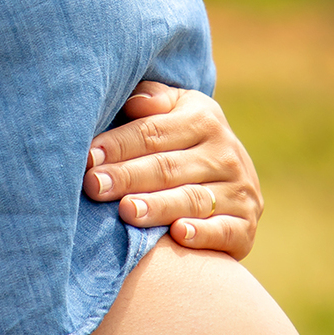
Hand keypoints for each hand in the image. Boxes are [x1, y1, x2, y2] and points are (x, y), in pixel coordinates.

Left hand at [83, 82, 263, 258]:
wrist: (233, 181)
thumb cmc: (184, 143)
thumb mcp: (176, 111)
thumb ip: (154, 101)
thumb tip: (135, 102)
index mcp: (204, 119)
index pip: (154, 132)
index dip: (119, 144)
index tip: (88, 157)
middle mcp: (226, 154)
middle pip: (168, 167)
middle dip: (128, 177)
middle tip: (94, 186)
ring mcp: (239, 191)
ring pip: (192, 199)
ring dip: (158, 206)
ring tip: (126, 211)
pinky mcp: (246, 226)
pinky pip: (224, 230)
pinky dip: (202, 233)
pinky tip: (178, 233)